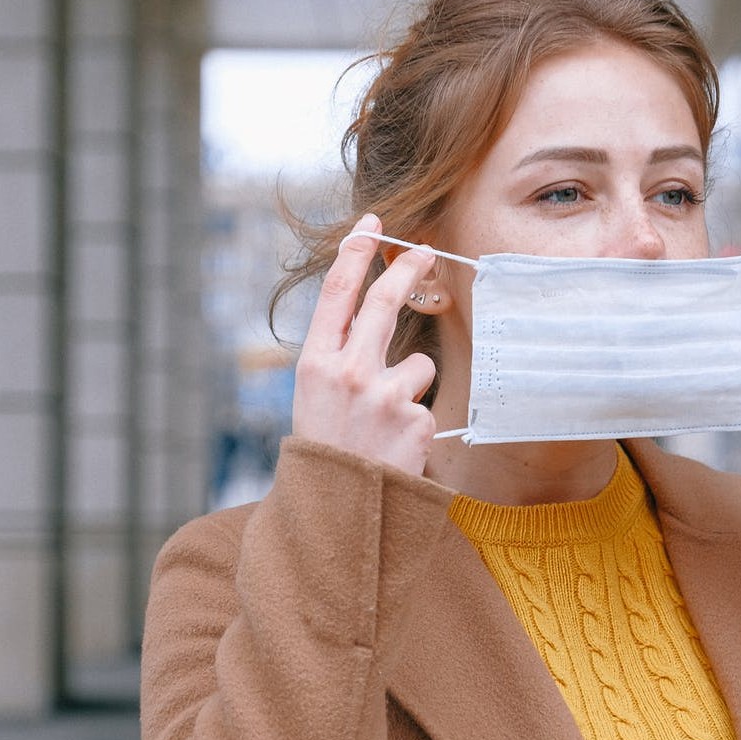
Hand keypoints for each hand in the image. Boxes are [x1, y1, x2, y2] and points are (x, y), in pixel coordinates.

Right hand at [291, 213, 438, 474]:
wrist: (336, 514)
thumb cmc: (326, 453)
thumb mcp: (315, 400)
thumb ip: (340, 358)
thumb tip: (378, 315)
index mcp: (314, 364)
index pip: (337, 294)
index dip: (355, 254)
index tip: (373, 225)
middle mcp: (347, 372)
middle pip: (386, 304)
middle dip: (408, 269)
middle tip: (426, 248)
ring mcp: (383, 395)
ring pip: (418, 365)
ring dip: (410, 389)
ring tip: (385, 427)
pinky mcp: (415, 421)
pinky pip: (426, 405)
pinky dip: (416, 424)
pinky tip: (396, 448)